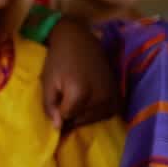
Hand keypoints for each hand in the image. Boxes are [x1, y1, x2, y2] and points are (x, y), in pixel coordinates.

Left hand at [42, 16, 119, 130]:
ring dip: (83, 115)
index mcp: (81, 92)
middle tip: (65, 98)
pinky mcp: (119, 94)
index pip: (67, 117)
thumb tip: (58, 127)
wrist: (79, 39)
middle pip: (81, 120)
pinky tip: (88, 101)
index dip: (58, 112)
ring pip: (94, 119)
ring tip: (76, 99)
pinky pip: (107, 113)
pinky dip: (96, 112)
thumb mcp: (48, 82)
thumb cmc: (59, 59)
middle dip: (70, 115)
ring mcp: (112, 96)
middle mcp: (100, 96)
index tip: (56, 103)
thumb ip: (50, 106)